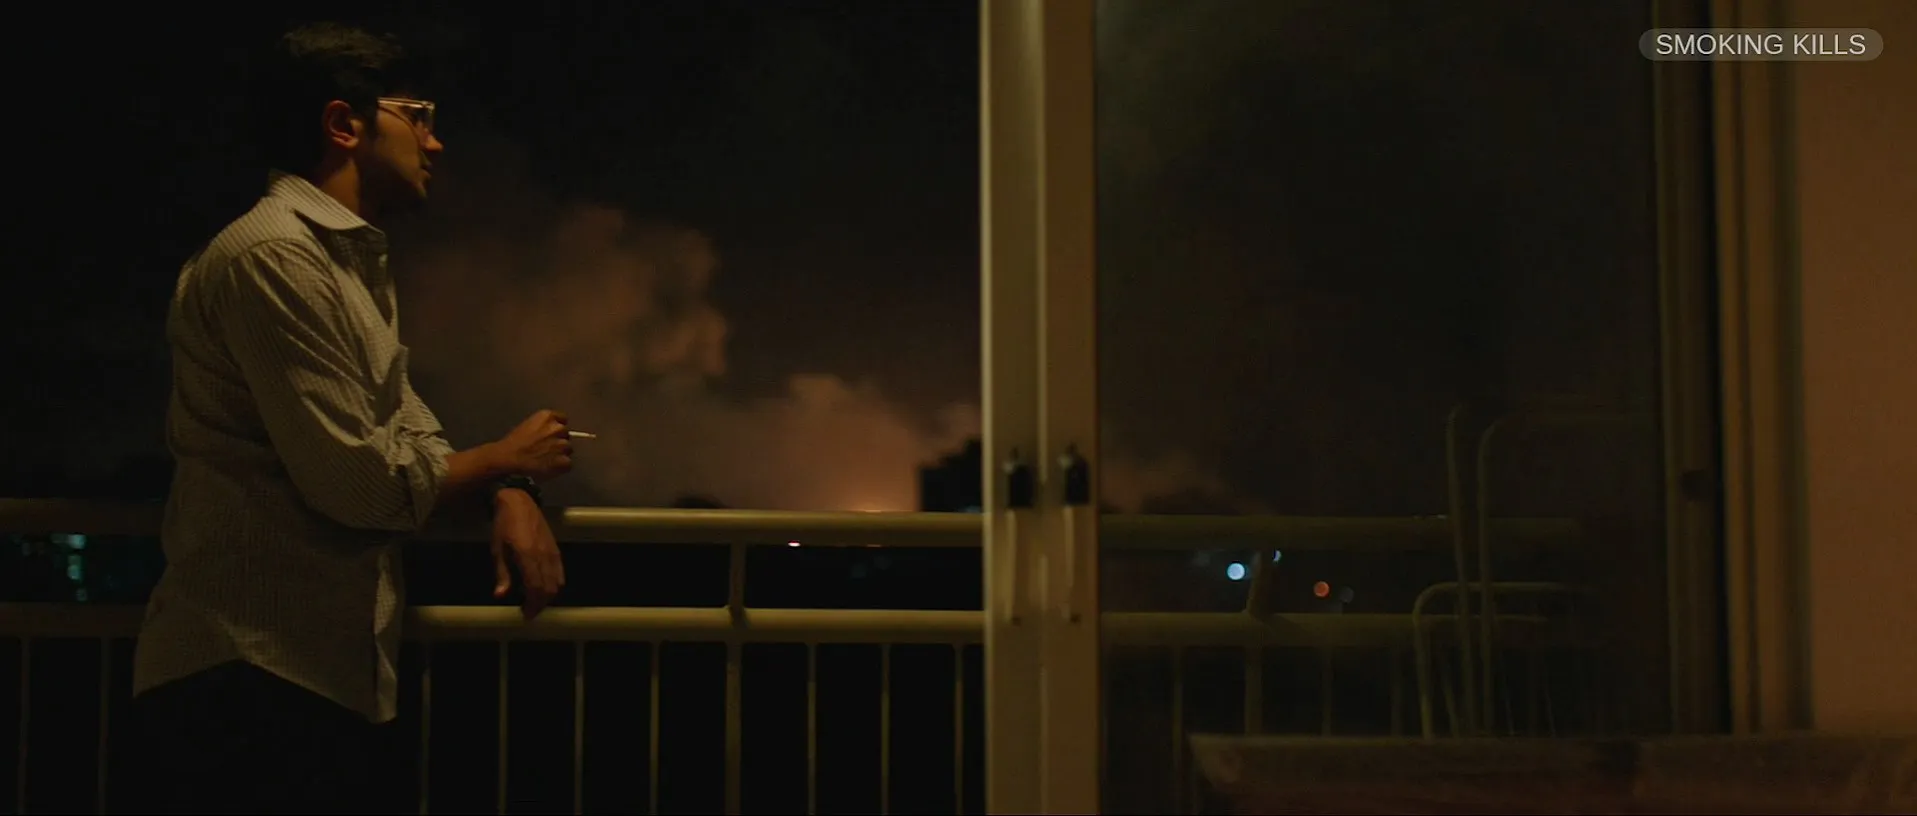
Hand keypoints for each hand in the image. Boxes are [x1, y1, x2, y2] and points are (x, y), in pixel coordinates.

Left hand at [491, 488, 564, 618]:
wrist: (519, 501)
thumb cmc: (503, 525)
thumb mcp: (497, 550)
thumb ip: (502, 574)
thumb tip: (501, 595)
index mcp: (527, 556)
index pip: (535, 587)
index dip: (532, 604)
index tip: (525, 615)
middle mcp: (543, 556)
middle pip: (549, 588)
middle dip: (540, 604)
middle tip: (529, 612)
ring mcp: (552, 552)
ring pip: (557, 582)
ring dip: (548, 596)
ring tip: (536, 602)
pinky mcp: (556, 549)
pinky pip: (560, 572)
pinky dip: (555, 584)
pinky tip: (544, 587)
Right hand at [495, 409, 572, 478]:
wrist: (508, 459)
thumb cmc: (513, 444)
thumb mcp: (528, 426)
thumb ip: (542, 426)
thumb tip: (548, 433)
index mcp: (547, 416)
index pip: (563, 419)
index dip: (557, 428)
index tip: (551, 435)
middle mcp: (558, 428)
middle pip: (566, 435)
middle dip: (558, 441)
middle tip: (546, 449)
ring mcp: (563, 445)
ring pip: (568, 450)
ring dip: (560, 454)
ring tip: (546, 460)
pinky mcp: (564, 461)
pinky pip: (568, 464)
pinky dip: (561, 467)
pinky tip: (549, 468)